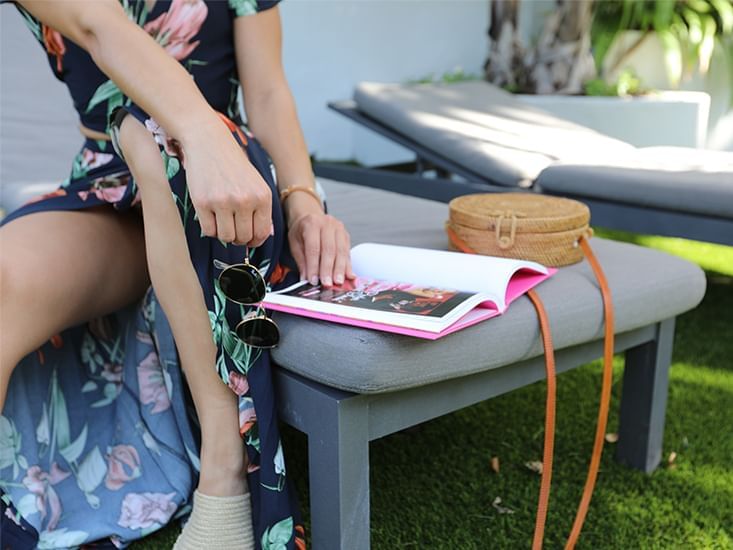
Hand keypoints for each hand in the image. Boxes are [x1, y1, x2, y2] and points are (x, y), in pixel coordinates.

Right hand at [180, 115, 272, 246]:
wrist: (208, 142)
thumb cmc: (233, 165)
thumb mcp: (255, 184)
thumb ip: (259, 209)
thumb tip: (257, 238)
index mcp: (262, 196)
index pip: (261, 233)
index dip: (254, 240)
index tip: (248, 238)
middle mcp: (245, 200)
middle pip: (243, 238)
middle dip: (238, 238)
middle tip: (232, 227)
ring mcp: (223, 202)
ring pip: (226, 237)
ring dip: (224, 234)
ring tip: (222, 221)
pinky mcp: (203, 202)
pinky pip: (209, 231)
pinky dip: (210, 229)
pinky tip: (211, 216)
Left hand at [286, 194, 355, 286]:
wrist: (310, 216)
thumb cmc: (301, 231)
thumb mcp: (295, 244)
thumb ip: (302, 261)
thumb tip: (306, 278)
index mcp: (312, 224)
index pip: (314, 248)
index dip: (314, 266)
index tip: (314, 280)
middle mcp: (327, 224)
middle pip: (329, 249)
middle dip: (328, 269)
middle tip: (327, 283)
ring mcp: (339, 228)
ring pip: (341, 251)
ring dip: (340, 269)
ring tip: (338, 282)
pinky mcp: (346, 235)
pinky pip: (347, 252)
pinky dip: (348, 265)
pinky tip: (348, 276)